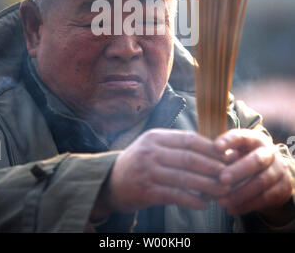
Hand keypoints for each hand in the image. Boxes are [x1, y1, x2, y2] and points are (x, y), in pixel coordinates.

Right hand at [97, 129, 232, 215]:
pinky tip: (204, 203)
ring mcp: (147, 171)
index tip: (227, 156)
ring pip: (185, 178)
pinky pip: (175, 196)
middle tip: (230, 175)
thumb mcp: (153, 145)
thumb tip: (212, 149)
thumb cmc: (139, 162)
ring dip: (207, 186)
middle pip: (189, 158)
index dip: (210, 148)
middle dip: (213, 167)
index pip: (189, 139)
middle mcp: (151, 152)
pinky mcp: (146, 191)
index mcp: (155, 137)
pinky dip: (192, 200)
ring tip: (222, 191)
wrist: (110, 181)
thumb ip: (177, 145)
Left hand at [214, 129, 293, 224]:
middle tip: (221, 179)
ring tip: (221, 201)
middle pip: (256, 160)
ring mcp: (278, 169)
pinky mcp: (283, 187)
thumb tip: (199, 169)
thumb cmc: (244, 160)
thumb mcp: (235, 154)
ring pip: (260, 182)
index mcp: (254, 139)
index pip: (242, 136)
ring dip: (240, 193)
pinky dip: (246, 205)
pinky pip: (265, 198)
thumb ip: (221, 159)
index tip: (215, 147)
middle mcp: (269, 152)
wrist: (271, 176)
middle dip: (238, 170)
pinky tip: (231, 209)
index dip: (229, 141)